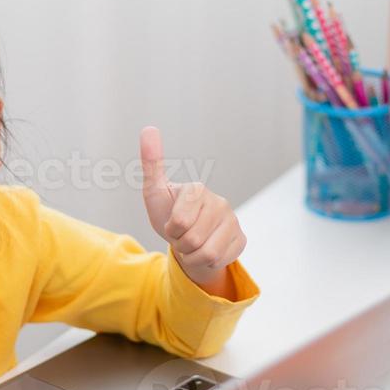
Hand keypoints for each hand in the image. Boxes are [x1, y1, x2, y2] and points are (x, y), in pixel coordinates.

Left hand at [139, 126, 245, 291]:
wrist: (186, 239)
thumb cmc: (168, 213)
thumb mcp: (155, 191)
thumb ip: (152, 162)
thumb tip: (148, 128)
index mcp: (198, 190)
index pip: (178, 224)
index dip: (171, 230)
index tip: (172, 222)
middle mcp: (220, 202)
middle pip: (192, 240)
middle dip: (181, 244)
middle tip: (183, 235)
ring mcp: (233, 221)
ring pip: (207, 253)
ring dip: (193, 255)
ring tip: (193, 244)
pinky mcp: (241, 239)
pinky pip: (219, 260)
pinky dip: (207, 262)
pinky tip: (207, 249)